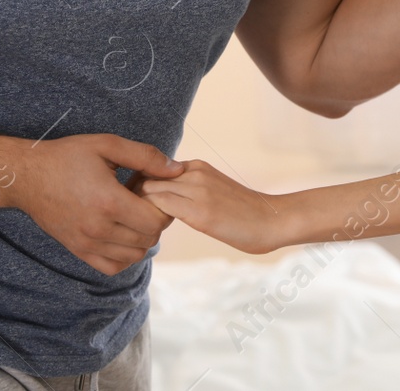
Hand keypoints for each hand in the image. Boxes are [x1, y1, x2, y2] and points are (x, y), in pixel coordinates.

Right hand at [11, 133, 183, 275]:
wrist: (27, 176)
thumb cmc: (67, 157)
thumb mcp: (107, 145)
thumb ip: (145, 156)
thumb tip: (177, 169)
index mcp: (108, 202)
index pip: (156, 221)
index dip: (163, 207)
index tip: (151, 191)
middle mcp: (98, 229)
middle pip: (148, 239)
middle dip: (154, 220)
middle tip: (142, 200)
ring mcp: (87, 244)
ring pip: (134, 255)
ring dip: (142, 238)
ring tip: (131, 215)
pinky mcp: (78, 251)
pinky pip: (113, 267)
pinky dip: (125, 255)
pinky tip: (121, 233)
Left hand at [137, 159, 287, 254]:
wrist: (273, 219)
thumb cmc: (244, 212)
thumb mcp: (213, 190)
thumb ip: (190, 190)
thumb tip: (165, 202)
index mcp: (196, 166)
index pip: (150, 170)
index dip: (136, 188)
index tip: (131, 207)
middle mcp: (193, 172)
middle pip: (144, 177)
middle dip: (128, 197)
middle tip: (125, 219)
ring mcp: (197, 190)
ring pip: (148, 191)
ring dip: (136, 209)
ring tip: (136, 228)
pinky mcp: (199, 212)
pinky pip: (160, 208)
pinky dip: (149, 219)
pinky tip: (152, 233)